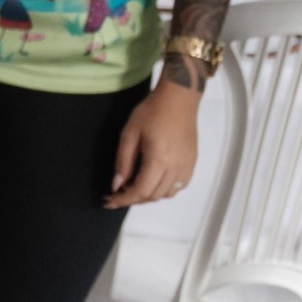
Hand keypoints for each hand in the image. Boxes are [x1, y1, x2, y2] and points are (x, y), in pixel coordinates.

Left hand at [106, 80, 201, 207]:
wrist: (178, 99)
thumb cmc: (152, 112)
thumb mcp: (129, 134)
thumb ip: (123, 162)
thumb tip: (117, 184)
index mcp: (159, 160)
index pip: (140, 191)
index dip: (123, 200)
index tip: (109, 201)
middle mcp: (176, 167)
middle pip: (154, 196)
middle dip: (133, 199)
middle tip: (117, 194)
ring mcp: (187, 166)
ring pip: (167, 194)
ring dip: (149, 195)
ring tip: (133, 186)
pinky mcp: (192, 162)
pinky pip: (179, 186)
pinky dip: (164, 189)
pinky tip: (152, 179)